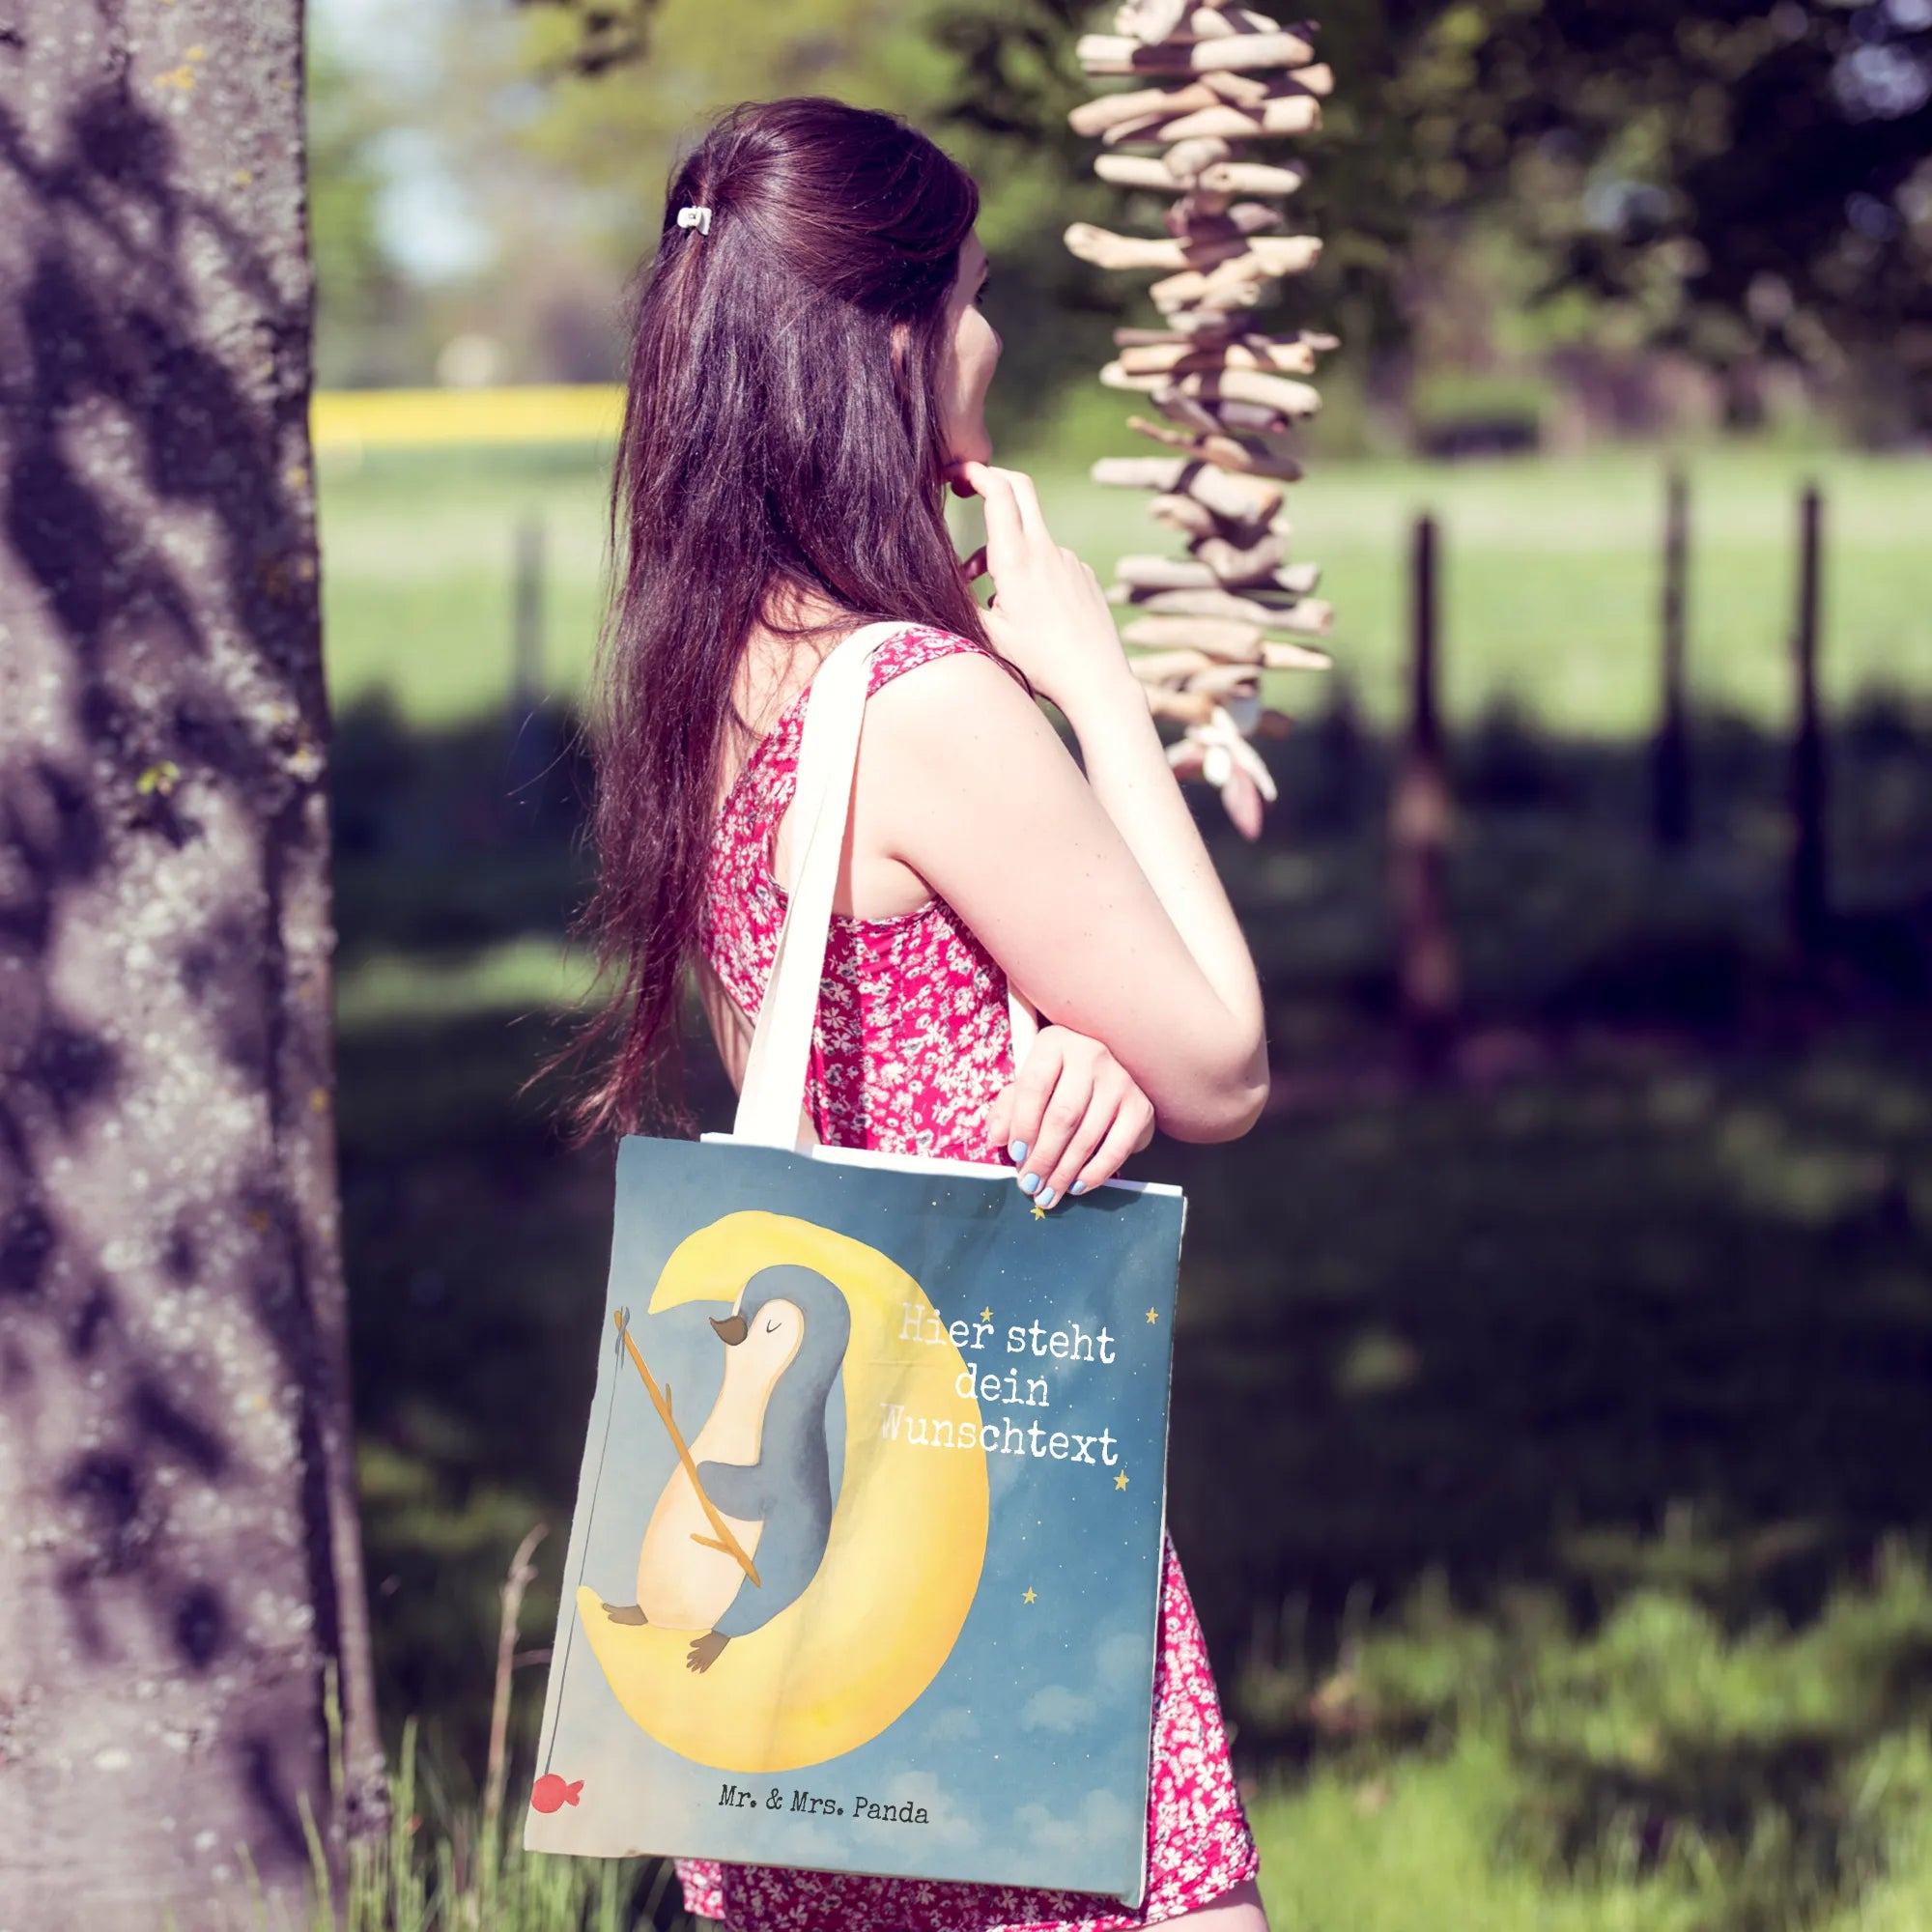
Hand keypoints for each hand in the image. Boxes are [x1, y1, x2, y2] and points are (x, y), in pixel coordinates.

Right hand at [945, 459, 1134, 719]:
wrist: (1097, 680)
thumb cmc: (1040, 663)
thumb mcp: (988, 635)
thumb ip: (961, 601)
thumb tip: (940, 581)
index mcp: (1017, 560)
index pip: (999, 492)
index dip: (975, 473)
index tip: (955, 472)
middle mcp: (1046, 550)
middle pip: (1020, 488)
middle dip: (992, 480)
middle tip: (967, 487)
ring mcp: (1069, 559)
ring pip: (1030, 534)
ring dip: (1004, 547)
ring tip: (990, 593)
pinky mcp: (1083, 574)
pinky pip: (1050, 559)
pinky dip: (1030, 569)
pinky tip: (1029, 609)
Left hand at [986, 1026, 1155, 1210]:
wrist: (1106, 1078)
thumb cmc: (1057, 1083)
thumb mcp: (1027, 1087)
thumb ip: (1008, 1109)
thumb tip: (997, 1137)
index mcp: (1055, 1043)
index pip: (1034, 1086)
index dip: (1022, 1124)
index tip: (1015, 1155)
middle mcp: (1091, 1055)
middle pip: (1063, 1115)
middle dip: (1043, 1157)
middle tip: (1029, 1184)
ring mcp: (1120, 1080)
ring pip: (1087, 1136)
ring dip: (1064, 1172)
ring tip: (1048, 1193)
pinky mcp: (1140, 1106)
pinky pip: (1117, 1148)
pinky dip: (1095, 1172)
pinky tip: (1077, 1186)